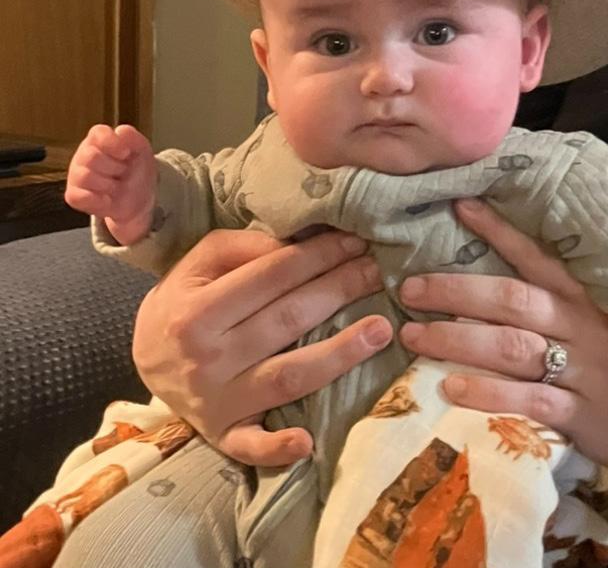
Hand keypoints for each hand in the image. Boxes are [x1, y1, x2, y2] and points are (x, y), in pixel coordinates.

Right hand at [65, 124, 156, 244]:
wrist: (141, 199)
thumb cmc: (137, 170)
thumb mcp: (142, 150)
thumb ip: (132, 137)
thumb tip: (120, 132)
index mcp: (99, 140)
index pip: (98, 133)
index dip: (113, 143)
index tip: (126, 154)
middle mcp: (83, 155)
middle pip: (91, 157)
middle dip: (115, 168)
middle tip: (123, 173)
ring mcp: (76, 175)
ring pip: (85, 176)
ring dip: (109, 185)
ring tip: (116, 186)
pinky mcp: (74, 196)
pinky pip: (78, 197)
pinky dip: (97, 200)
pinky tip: (108, 199)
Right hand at [132, 228, 392, 466]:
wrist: (143, 356)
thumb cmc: (182, 301)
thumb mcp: (198, 262)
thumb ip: (243, 247)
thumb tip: (296, 245)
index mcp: (197, 310)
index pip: (272, 275)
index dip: (319, 255)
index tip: (355, 240)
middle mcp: (207, 357)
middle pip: (288, 320)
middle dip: (340, 290)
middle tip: (379, 272)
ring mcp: (216, 401)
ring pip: (288, 377)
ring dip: (339, 354)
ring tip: (382, 330)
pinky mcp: (223, 435)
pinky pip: (252, 447)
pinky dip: (278, 448)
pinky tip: (309, 442)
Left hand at [398, 197, 607, 483]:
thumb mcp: (591, 324)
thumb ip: (548, 300)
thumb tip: (481, 281)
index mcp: (581, 298)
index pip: (535, 257)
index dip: (497, 230)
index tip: (459, 206)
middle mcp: (581, 326)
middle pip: (511, 300)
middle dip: (456, 292)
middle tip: (409, 289)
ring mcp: (583, 370)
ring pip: (511, 347)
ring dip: (458, 340)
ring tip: (414, 336)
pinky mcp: (583, 414)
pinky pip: (530, 399)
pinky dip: (488, 392)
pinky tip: (451, 388)